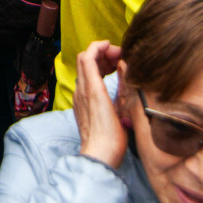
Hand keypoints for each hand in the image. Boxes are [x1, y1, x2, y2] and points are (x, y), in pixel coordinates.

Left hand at [73, 41, 127, 168]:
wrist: (99, 156)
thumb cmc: (112, 137)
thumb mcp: (123, 107)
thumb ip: (123, 83)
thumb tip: (123, 66)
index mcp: (91, 89)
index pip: (87, 56)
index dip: (99, 46)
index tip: (113, 46)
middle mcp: (81, 91)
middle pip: (84, 61)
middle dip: (101, 53)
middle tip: (119, 57)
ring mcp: (79, 99)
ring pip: (84, 71)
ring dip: (98, 64)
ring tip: (116, 67)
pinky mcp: (80, 107)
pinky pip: (85, 83)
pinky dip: (95, 75)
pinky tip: (108, 81)